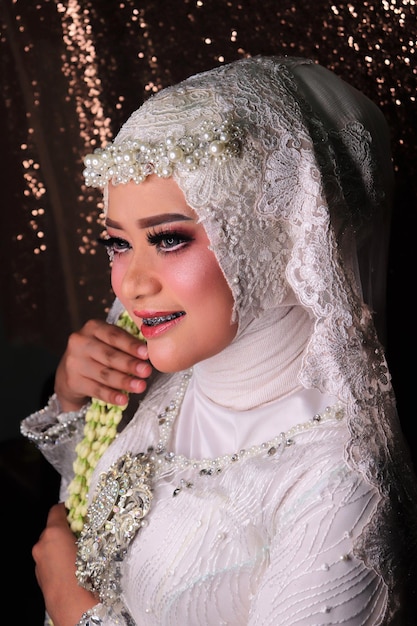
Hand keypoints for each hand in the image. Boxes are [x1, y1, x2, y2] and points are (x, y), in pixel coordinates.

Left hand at [33, 503, 96, 625]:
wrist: (74, 607)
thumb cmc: (85, 574)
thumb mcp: (93, 545)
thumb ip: (88, 531)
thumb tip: (92, 524)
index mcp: (53, 532)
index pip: (57, 510)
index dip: (69, 509)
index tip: (78, 512)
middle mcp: (42, 544)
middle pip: (53, 528)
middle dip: (67, 530)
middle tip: (83, 535)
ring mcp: (38, 561)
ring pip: (50, 546)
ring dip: (62, 546)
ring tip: (80, 554)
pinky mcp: (39, 575)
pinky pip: (49, 560)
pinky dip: (58, 560)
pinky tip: (73, 569)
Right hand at [54, 318, 151, 411]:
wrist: (70, 372)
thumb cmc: (99, 353)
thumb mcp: (108, 341)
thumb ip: (126, 343)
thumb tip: (152, 352)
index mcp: (93, 327)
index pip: (114, 335)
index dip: (131, 345)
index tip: (146, 354)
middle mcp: (80, 342)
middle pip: (109, 355)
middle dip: (130, 364)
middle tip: (147, 371)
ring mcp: (74, 362)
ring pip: (104, 374)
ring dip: (124, 381)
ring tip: (140, 386)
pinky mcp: (73, 381)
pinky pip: (96, 390)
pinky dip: (111, 396)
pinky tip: (123, 400)